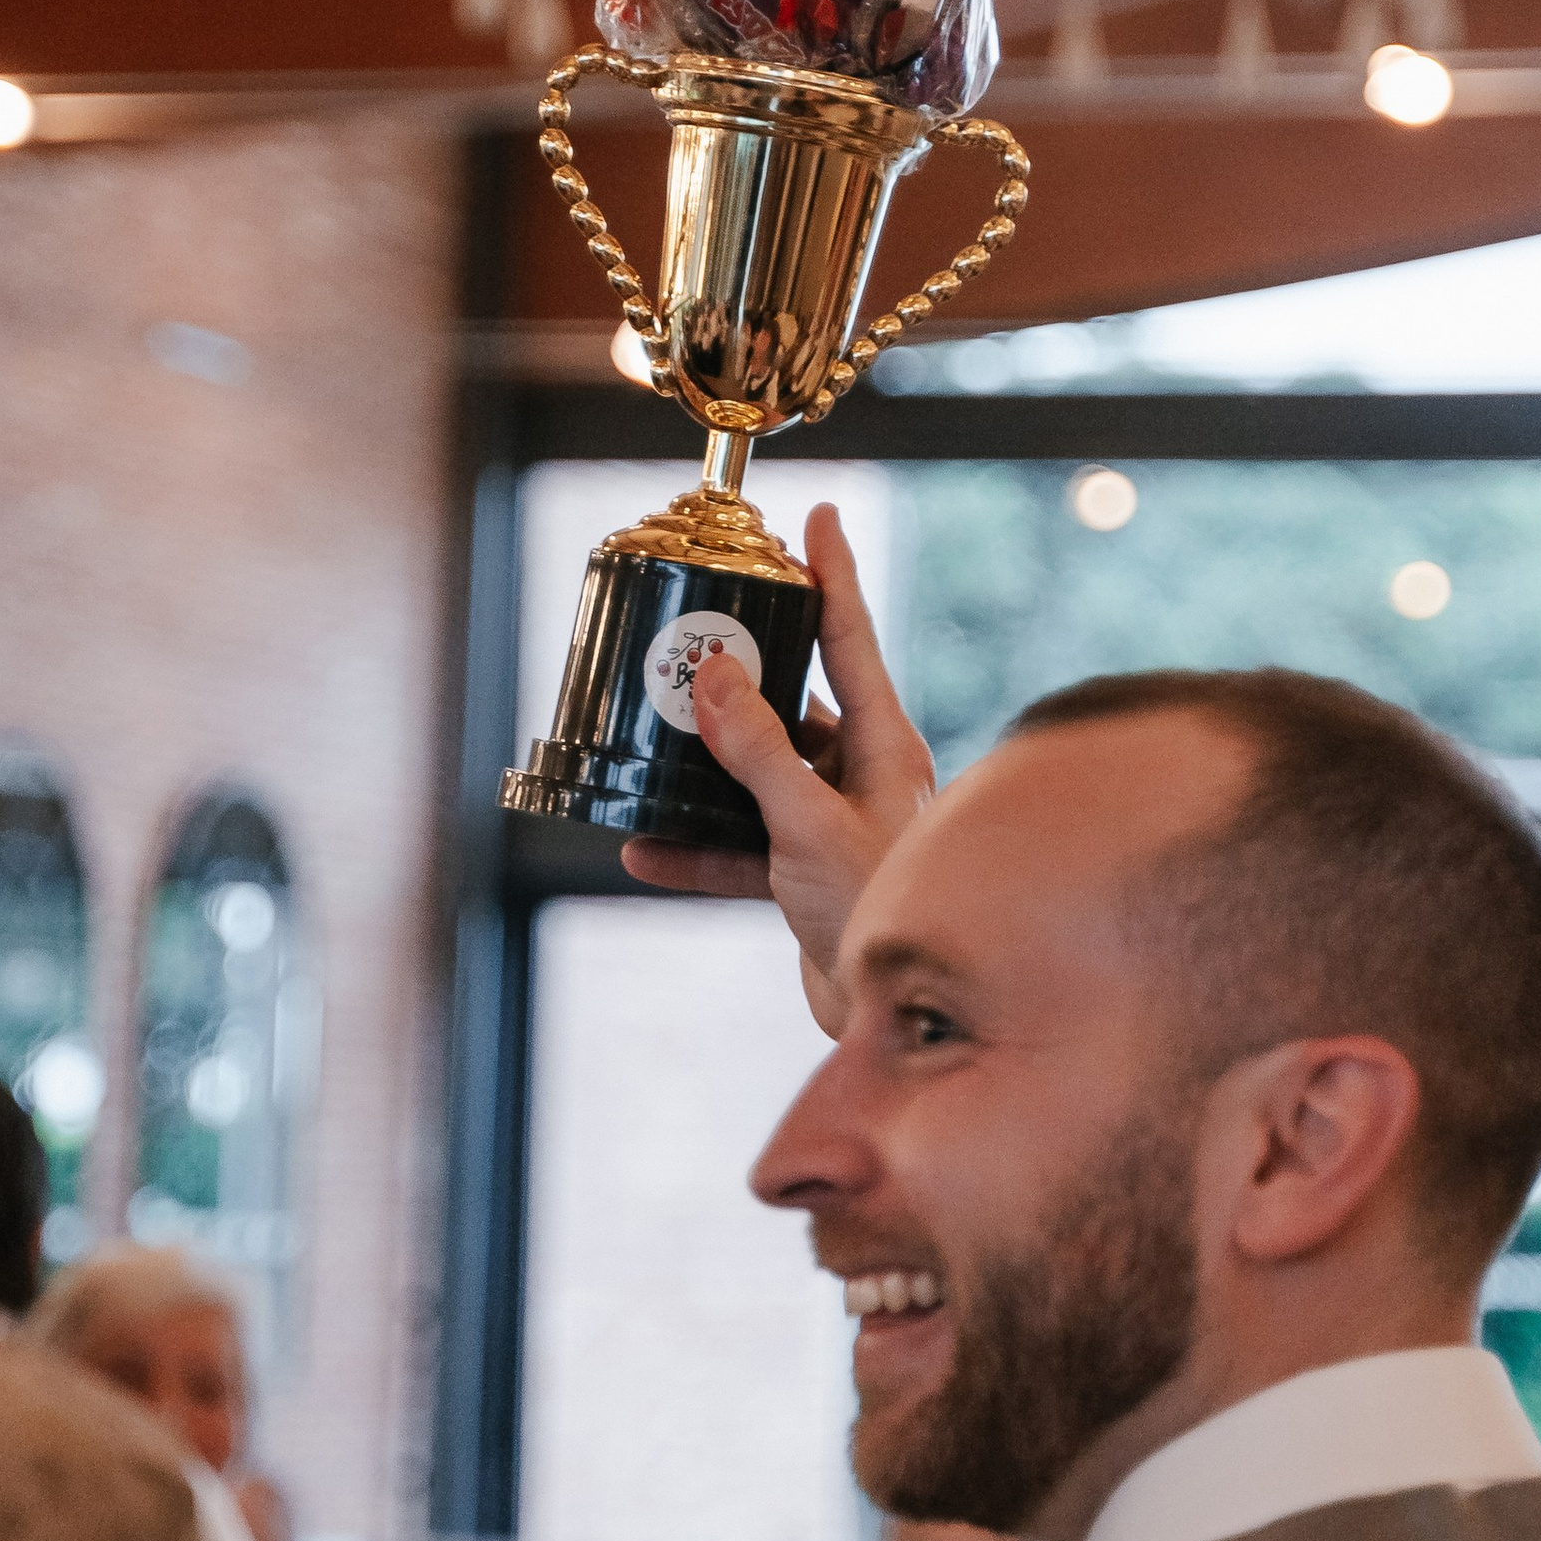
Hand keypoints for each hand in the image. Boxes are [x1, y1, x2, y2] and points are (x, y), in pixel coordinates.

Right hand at [621, 501, 934, 1016]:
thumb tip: (711, 673)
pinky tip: (640, 849)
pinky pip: (737, 848)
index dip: (834, 573)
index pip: (852, 637)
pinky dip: (692, 848)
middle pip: (791, 702)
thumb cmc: (879, 907)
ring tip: (642, 748)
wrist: (900, 1025)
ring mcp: (831, 823)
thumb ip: (758, 750)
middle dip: (736, 675)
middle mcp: (861, 774)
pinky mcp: (804, 877)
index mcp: (883, 743)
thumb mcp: (808, 822)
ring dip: (699, 773)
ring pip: (754, 777)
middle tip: (689, 633)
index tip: (819, 515)